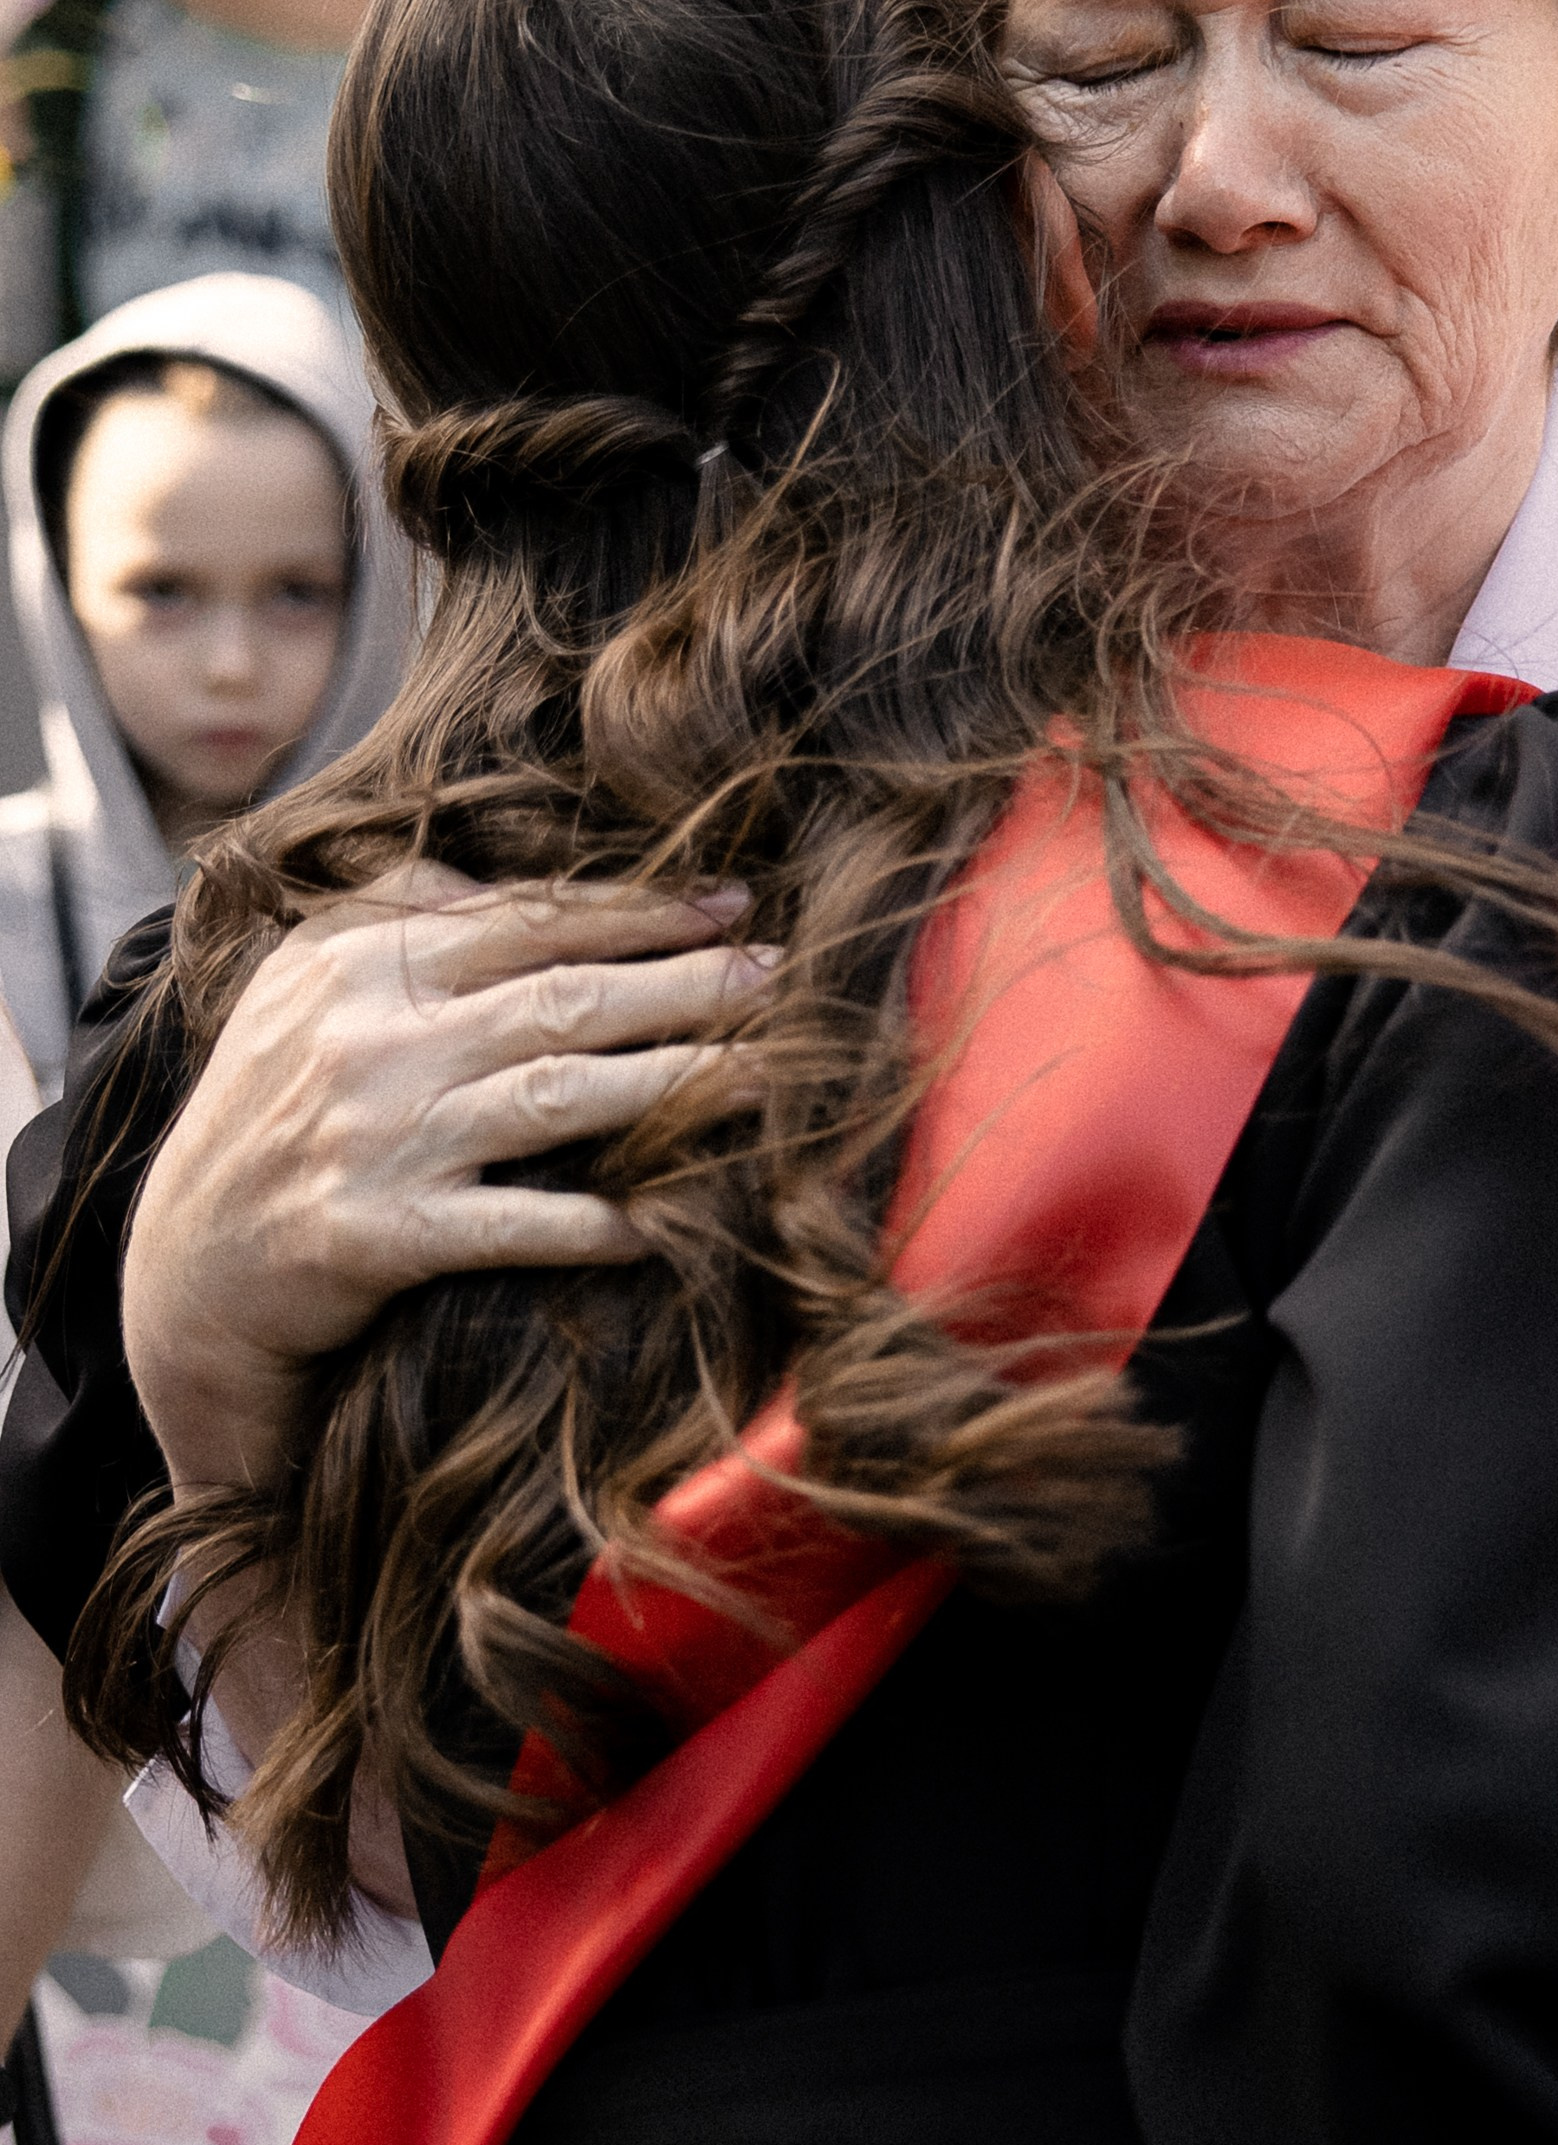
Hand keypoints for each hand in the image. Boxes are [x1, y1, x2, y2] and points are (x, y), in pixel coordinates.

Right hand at [122, 873, 775, 1500]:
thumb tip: (496, 872)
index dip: (641, 911)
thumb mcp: (302, 992)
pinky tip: (672, 1219)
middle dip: (688, 985)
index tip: (735, 906)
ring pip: (562, 1095)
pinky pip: (516, 1224)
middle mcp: (368, 1038)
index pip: (526, 919)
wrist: (184, 1272)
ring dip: (679, 1081)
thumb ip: (395, 919)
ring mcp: (375, 1137)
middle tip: (786, 977)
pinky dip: (598, 1223)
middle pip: (565, 997)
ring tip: (770, 1073)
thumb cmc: (271, 1120)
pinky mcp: (379, 1235)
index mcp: (356, 962)